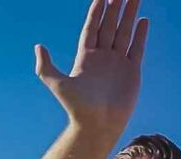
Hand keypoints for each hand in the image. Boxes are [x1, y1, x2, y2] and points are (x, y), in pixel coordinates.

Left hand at [35, 0, 148, 133]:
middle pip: (109, 26)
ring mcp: (117, 63)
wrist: (97, 126)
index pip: (92, 28)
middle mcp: (102, 58)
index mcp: (85, 58)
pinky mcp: (132, 71)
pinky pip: (136, 48)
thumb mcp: (58, 84)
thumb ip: (46, 67)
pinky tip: (142, 20)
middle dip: (115, 8)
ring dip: (129, 15)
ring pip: (124, 33)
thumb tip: (38, 47)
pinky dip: (140, 34)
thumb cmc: (76, 108)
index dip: (96, 12)